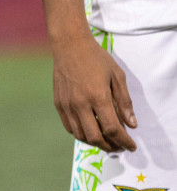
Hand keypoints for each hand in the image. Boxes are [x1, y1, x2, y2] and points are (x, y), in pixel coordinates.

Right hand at [51, 33, 136, 152]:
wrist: (69, 45)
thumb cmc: (96, 58)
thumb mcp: (117, 76)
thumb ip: (124, 101)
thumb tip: (132, 124)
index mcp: (98, 96)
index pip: (112, 129)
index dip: (124, 141)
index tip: (131, 146)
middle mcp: (80, 104)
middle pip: (96, 137)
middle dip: (111, 146)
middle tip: (119, 146)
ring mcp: (67, 105)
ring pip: (81, 135)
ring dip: (95, 142)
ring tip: (106, 141)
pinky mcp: (59, 103)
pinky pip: (70, 127)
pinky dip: (81, 134)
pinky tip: (90, 130)